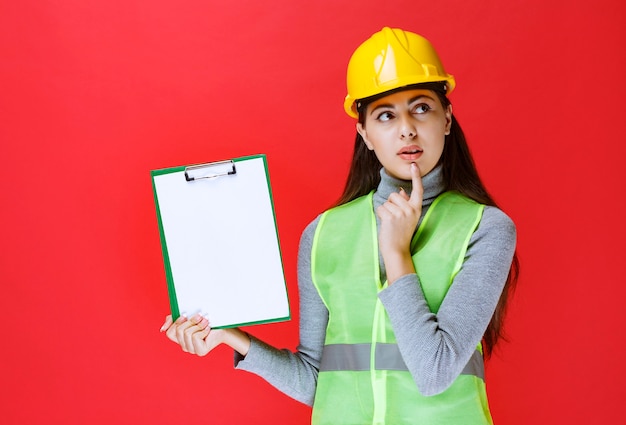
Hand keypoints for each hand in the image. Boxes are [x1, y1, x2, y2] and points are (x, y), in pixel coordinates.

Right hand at [160, 314, 223, 355]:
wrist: (223, 327)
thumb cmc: (205, 321)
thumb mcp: (187, 318)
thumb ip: (172, 320)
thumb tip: (162, 329)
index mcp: (180, 339)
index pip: (169, 333)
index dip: (176, 322)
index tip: (185, 314)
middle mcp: (185, 346)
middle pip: (179, 331)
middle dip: (190, 321)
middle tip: (200, 316)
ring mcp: (192, 350)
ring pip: (187, 333)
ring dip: (198, 324)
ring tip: (206, 322)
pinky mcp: (200, 351)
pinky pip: (195, 337)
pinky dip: (203, 330)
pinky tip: (208, 329)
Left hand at [376, 162, 422, 282]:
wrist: (397, 250)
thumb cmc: (400, 234)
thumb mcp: (407, 218)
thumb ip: (405, 204)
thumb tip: (402, 190)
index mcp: (416, 209)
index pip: (418, 190)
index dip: (416, 177)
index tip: (414, 165)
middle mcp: (410, 210)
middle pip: (395, 195)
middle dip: (390, 204)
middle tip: (394, 219)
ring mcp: (401, 213)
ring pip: (386, 202)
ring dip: (385, 211)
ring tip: (390, 224)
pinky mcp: (390, 217)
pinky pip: (380, 208)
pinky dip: (380, 215)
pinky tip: (385, 225)